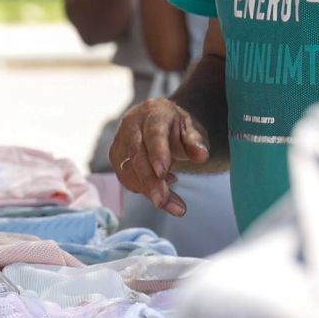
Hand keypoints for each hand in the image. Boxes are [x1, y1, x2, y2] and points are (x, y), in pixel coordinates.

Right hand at [110, 98, 209, 216]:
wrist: (158, 121)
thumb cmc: (176, 127)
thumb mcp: (191, 129)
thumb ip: (195, 142)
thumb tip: (202, 155)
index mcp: (154, 112)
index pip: (154, 133)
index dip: (157, 152)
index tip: (163, 172)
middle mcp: (132, 124)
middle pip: (137, 154)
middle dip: (149, 180)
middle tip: (162, 201)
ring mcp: (120, 141)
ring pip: (129, 170)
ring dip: (148, 190)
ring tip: (172, 204)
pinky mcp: (116, 157)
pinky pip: (126, 178)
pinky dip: (143, 190)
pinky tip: (161, 192)